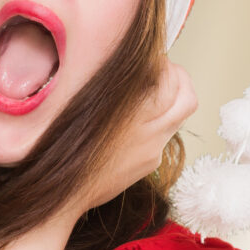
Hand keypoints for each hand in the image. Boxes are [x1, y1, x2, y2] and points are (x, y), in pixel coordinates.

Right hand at [69, 58, 197, 215]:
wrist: (64, 193)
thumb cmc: (63, 148)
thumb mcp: (78, 105)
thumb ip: (102, 84)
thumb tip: (120, 63)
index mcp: (130, 111)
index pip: (166, 78)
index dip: (161, 62)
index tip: (150, 57)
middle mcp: (148, 130)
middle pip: (186, 96)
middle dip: (178, 77)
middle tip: (163, 68)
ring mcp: (153, 148)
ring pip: (181, 115)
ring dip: (174, 97)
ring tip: (156, 90)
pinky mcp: (151, 163)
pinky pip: (166, 134)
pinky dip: (161, 120)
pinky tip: (141, 118)